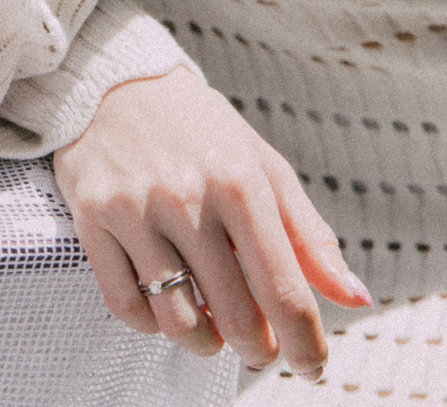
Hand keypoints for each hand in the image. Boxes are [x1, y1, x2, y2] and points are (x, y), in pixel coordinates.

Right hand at [52, 66, 370, 379]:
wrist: (114, 80)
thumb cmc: (200, 130)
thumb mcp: (264, 167)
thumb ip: (310, 236)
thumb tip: (356, 298)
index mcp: (241, 183)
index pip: (284, 291)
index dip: (305, 344)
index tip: (312, 366)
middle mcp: (187, 197)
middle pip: (235, 316)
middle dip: (258, 349)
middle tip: (260, 348)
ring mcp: (134, 209)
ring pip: (177, 320)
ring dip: (205, 344)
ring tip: (213, 333)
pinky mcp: (90, 217)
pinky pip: (125, 305)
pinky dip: (153, 326)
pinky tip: (167, 310)